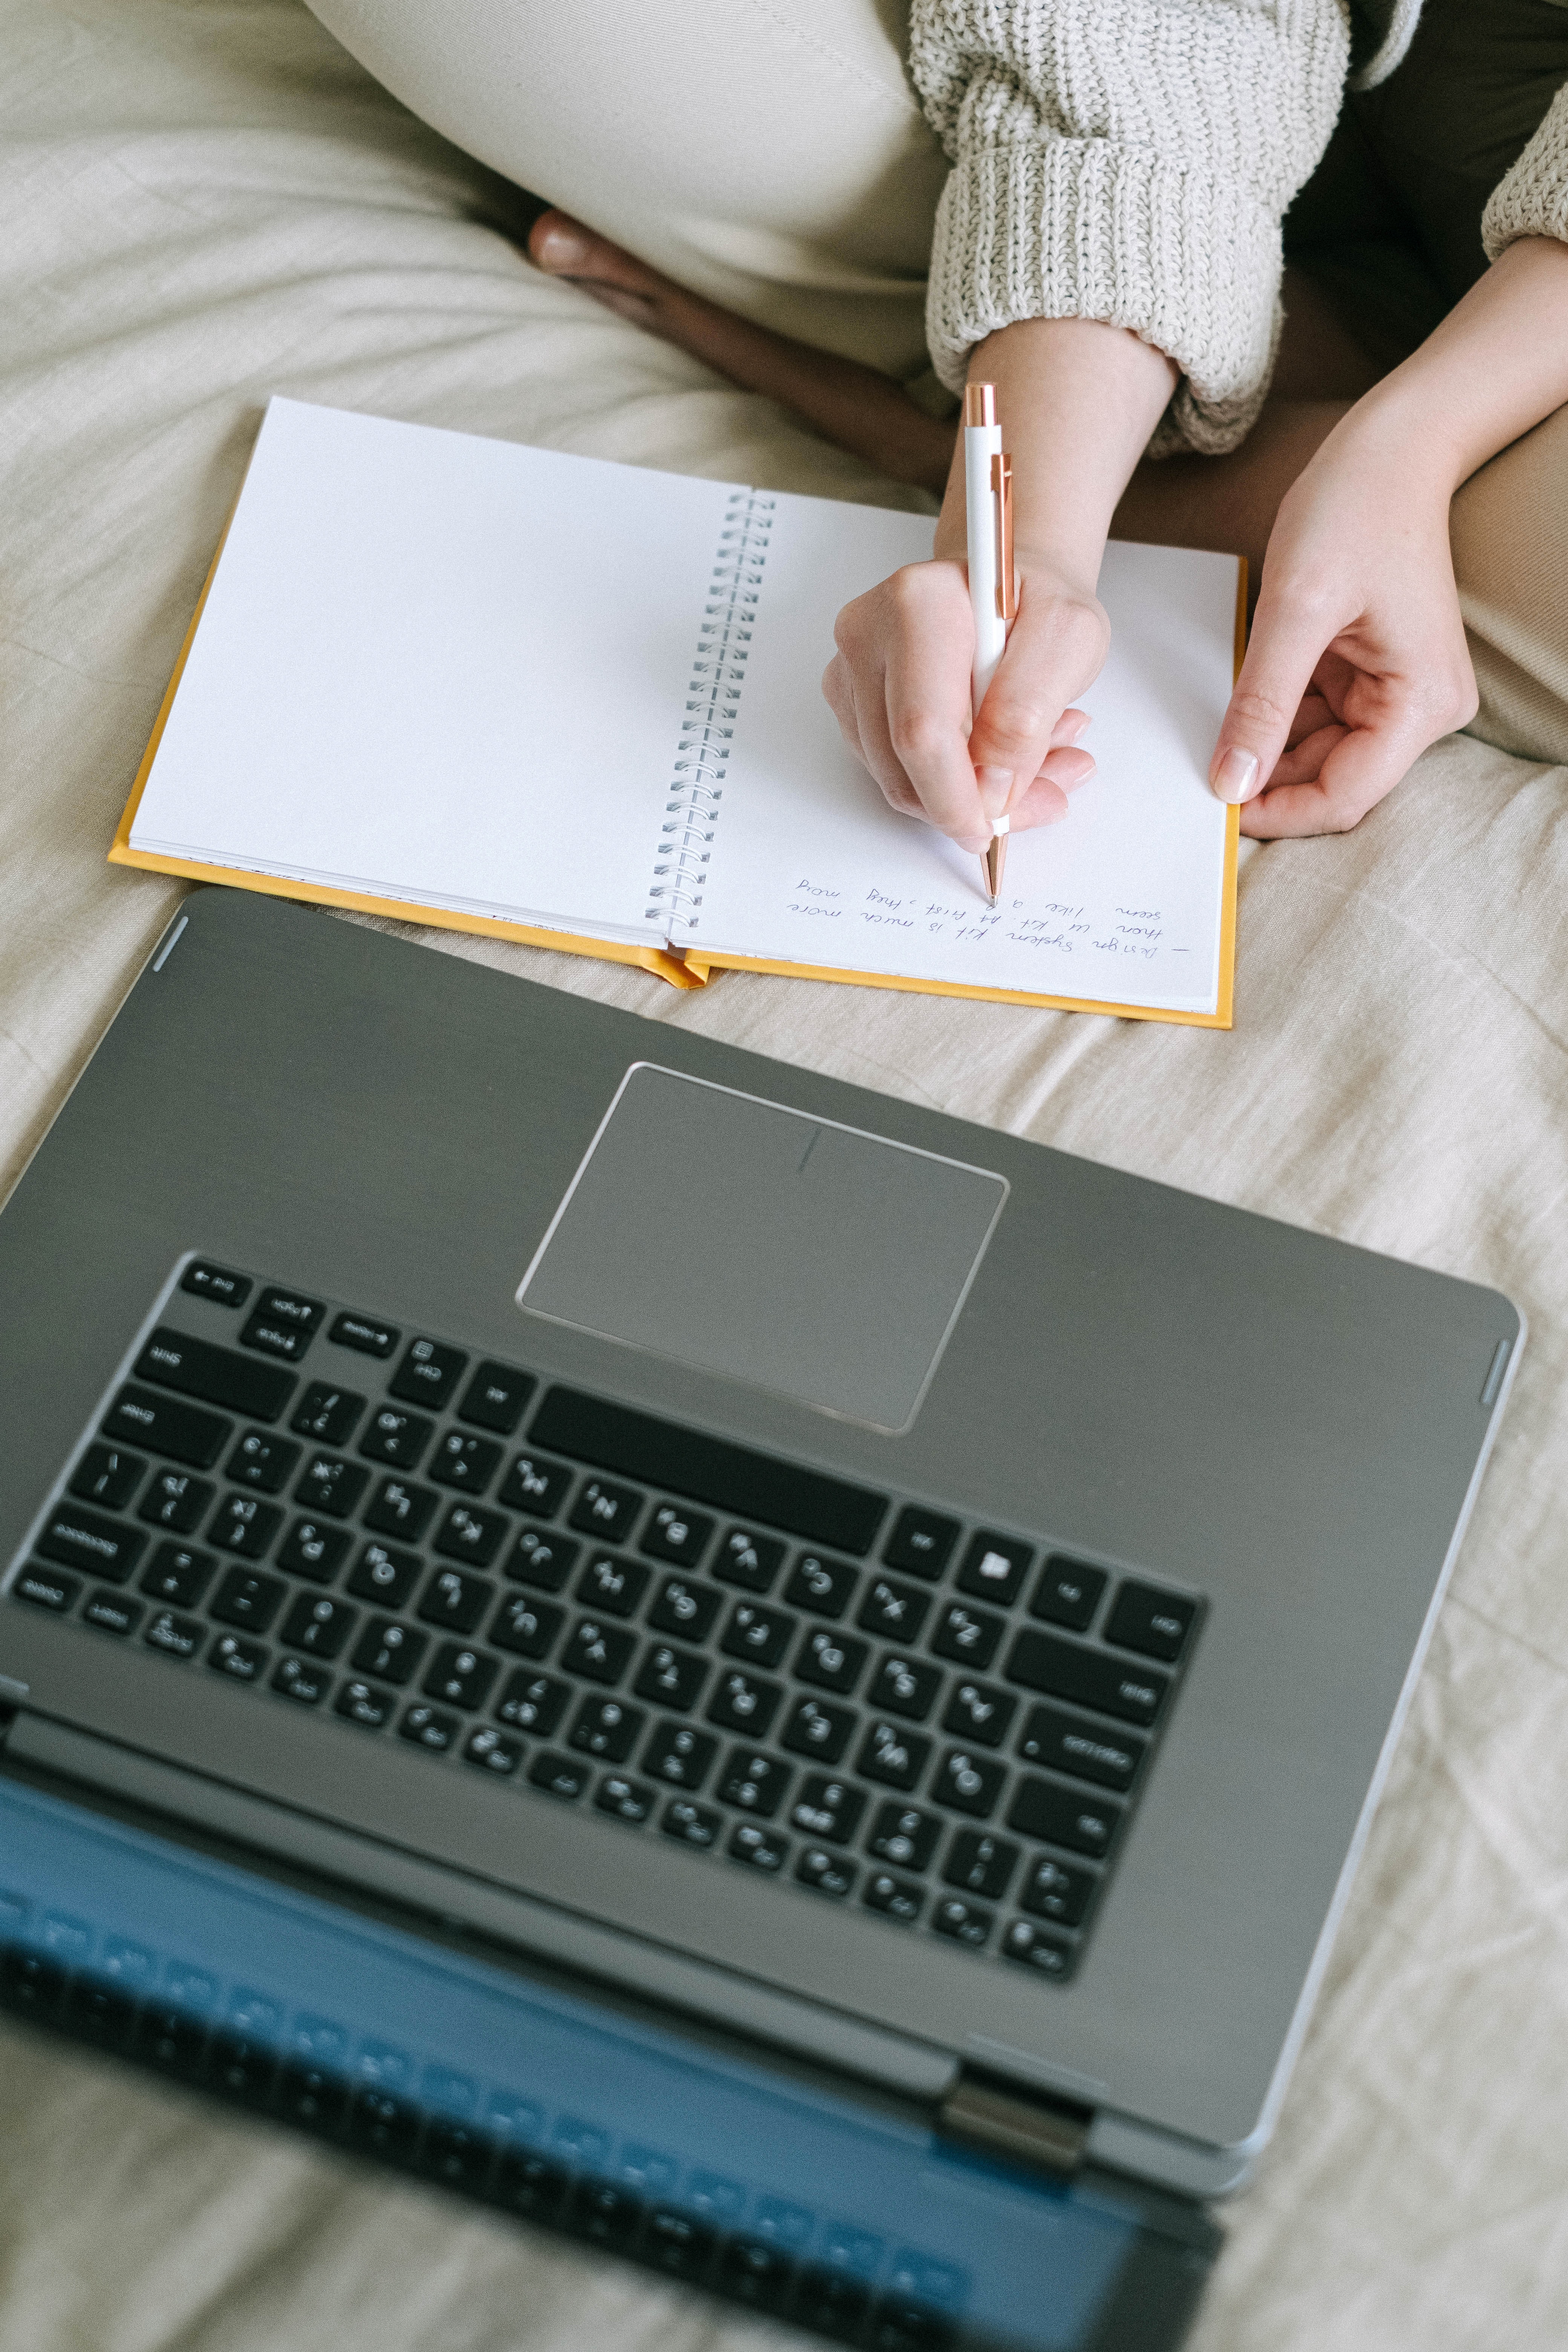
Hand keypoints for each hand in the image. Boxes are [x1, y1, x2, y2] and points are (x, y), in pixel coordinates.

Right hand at [823, 555, 1101, 850]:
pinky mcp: (851, 700)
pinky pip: (891, 769)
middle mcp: (867, 632)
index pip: (921, 728)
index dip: (956, 795)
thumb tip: (991, 786)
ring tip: (1034, 763)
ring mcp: (851, 669)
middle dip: (968, 801)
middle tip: (1037, 800)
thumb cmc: (1037, 603)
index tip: (994, 826)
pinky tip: (995, 756)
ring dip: (967, 793)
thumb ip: (1028, 712)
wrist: (1011, 586)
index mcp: (917, 604)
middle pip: (900, 759)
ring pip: (894, 775)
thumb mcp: (1068, 641)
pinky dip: (948, 782)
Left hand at [1208, 232, 1567, 835]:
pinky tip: (1238, 708)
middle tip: (1199, 776)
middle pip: (1333, 781)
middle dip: (1267, 781)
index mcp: (1422, 702)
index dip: (1280, 811)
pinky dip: (1272, 720)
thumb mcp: (1297, 607)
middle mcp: (1420, 709)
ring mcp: (1395, 694)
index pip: (1346, 794)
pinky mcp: (1369, 677)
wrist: (1388, 450)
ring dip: (1265, 750)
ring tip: (1213, 735)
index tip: (1218, 809)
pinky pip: (1314, 721)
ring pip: (1317, 755)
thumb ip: (1263, 701)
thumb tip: (1231, 782)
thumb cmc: (1357, 508)